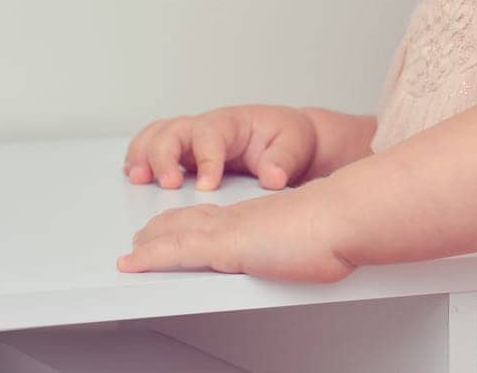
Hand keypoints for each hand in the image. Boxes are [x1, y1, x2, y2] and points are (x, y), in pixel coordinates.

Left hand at [116, 177, 355, 282]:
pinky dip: (149, 256)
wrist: (344, 215)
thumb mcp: (321, 233)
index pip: (217, 215)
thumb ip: (311, 239)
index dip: (194, 220)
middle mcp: (240, 217)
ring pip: (176, 233)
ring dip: (150, 244)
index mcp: (260, 214)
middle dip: (164, 229)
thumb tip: (325, 250)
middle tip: (144, 236)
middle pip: (190, 219)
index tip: (182, 223)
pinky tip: (132, 263)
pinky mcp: (225, 245)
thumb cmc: (342, 224)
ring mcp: (230, 230)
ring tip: (131, 252)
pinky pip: (175, 251)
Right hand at [123, 104, 317, 191]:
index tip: (209, 185)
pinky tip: (134, 177)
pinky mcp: (182, 154)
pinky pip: (151, 147)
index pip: (211, 135)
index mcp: (232, 123)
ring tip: (138, 178)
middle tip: (169, 185)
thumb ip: (283, 160)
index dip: (207, 159)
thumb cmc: (287, 139)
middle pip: (173, 131)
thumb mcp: (294, 146)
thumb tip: (273, 177)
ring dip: (143, 155)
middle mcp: (205, 128)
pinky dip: (139, 158)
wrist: (285, 138)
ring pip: (156, 136)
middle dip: (165, 156)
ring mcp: (190, 140)